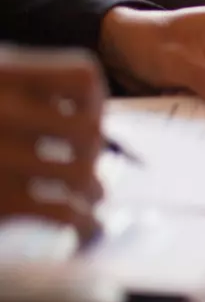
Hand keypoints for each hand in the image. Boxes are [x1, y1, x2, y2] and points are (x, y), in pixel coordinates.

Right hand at [0, 47, 105, 239]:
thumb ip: (16, 89)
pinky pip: (64, 211)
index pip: (82, 78)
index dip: (95, 101)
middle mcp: (2, 110)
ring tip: (92, 199)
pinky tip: (83, 228)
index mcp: (2, 73)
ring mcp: (0, 156)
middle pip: (88, 131)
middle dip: (96, 153)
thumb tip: (82, 122)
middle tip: (91, 167)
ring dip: (95, 190)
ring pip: (82, 173)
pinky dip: (85, 222)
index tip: (89, 120)